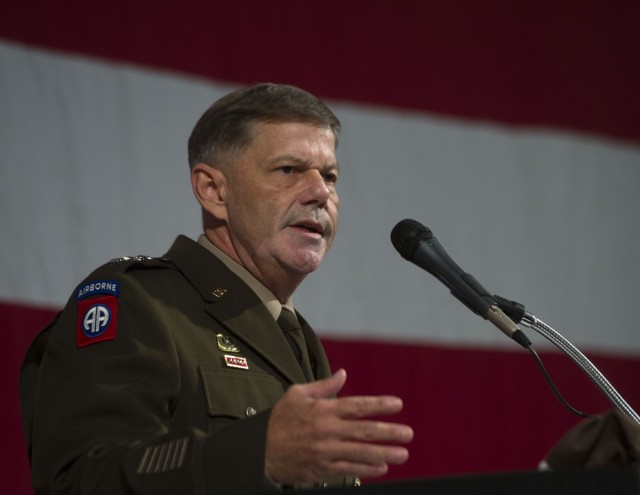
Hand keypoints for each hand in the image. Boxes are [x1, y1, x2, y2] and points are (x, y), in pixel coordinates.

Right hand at [265, 369, 412, 483]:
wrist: (260, 450)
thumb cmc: (279, 420)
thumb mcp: (297, 394)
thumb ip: (324, 385)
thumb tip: (343, 374)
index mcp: (323, 410)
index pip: (357, 405)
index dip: (378, 405)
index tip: (397, 404)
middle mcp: (326, 430)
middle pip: (363, 430)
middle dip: (388, 432)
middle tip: (408, 433)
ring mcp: (325, 451)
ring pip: (360, 452)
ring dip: (383, 453)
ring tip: (402, 453)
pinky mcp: (321, 468)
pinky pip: (348, 469)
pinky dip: (366, 469)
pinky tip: (381, 468)